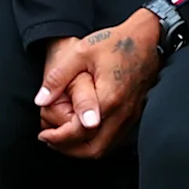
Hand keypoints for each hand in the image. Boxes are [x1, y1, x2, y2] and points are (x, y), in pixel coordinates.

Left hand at [34, 8, 163, 158]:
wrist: (147, 37)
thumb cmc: (115, 42)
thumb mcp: (80, 53)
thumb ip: (58, 78)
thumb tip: (40, 100)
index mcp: (108, 99)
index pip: (79, 132)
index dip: (57, 138)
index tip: (43, 134)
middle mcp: (122, 113)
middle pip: (94, 150)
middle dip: (69, 150)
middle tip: (51, 141)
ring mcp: (131, 115)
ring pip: (106, 148)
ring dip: (83, 148)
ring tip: (64, 139)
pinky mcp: (135, 113)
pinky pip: (115, 139)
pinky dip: (97, 141)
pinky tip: (84, 132)